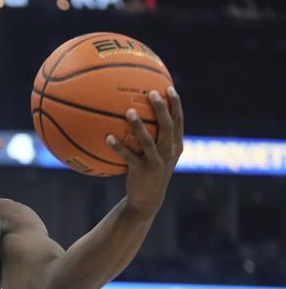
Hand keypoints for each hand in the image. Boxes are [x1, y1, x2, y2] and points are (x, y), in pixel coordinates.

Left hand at [106, 87, 183, 217]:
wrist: (147, 200)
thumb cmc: (149, 173)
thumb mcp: (157, 156)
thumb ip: (155, 138)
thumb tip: (138, 113)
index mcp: (176, 146)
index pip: (179, 121)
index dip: (176, 104)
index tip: (168, 88)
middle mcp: (169, 152)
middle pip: (168, 126)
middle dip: (161, 109)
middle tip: (151, 93)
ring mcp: (156, 162)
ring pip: (148, 141)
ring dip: (138, 126)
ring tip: (128, 112)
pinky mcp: (142, 172)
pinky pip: (128, 157)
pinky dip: (118, 147)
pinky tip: (108, 138)